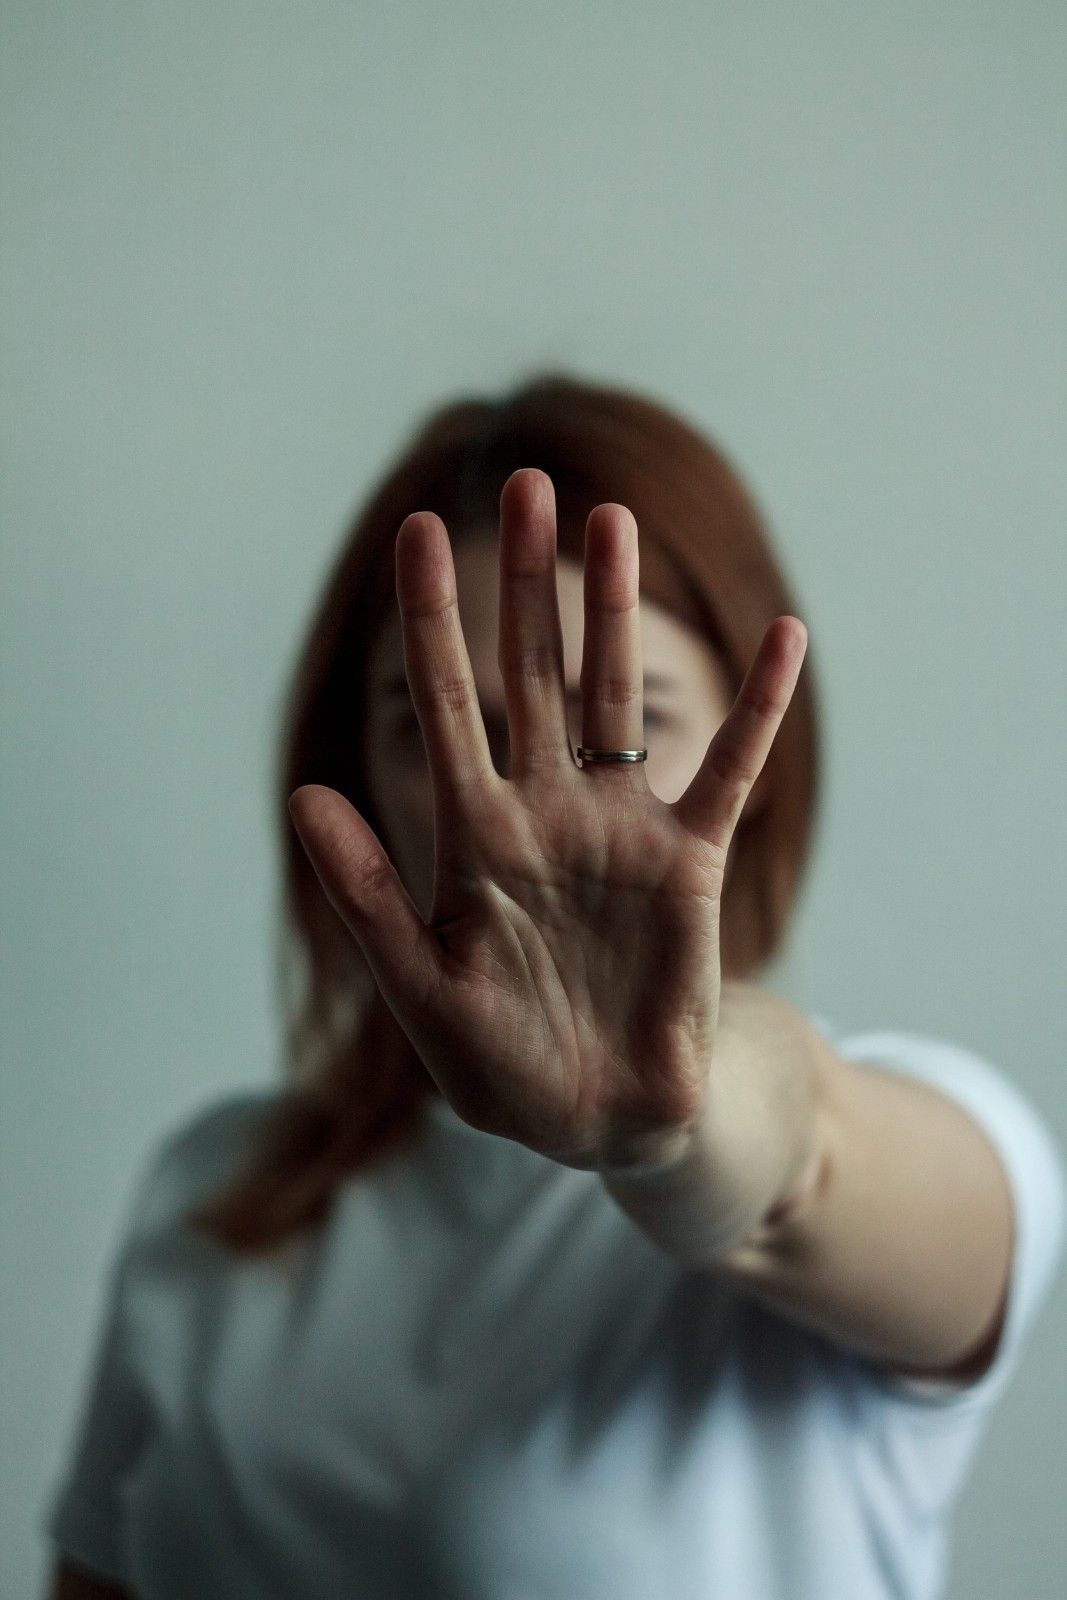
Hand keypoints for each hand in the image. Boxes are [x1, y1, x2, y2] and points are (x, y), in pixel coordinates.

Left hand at [287, 468, 807, 1171]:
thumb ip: (369, 897)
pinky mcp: (689, 862)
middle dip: (527, 584)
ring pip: (617, 697)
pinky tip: (784, 638)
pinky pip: (728, 770)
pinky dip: (757, 709)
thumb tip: (304, 798)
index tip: (421, 535)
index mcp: (473, 839)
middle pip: (532, 675)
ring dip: (616, 613)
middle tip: (532, 487)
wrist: (598, 1118)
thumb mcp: (424, 989)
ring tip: (612, 520)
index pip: (447, 708)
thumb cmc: (502, 1066)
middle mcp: (544, 813)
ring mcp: (618, 829)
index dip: (434, 622)